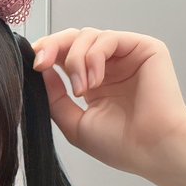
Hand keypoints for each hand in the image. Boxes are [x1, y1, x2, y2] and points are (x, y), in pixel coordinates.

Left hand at [30, 27, 185, 180]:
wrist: (152, 150)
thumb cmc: (120, 145)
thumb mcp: (74, 123)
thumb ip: (55, 97)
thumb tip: (40, 70)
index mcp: (94, 82)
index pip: (65, 55)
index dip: (46, 54)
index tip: (33, 65)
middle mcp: (110, 66)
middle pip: (74, 38)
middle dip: (53, 46)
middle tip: (42, 64)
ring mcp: (127, 56)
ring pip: (88, 36)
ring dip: (76, 60)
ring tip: (82, 89)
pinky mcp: (144, 48)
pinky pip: (108, 38)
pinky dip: (94, 56)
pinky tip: (95, 82)